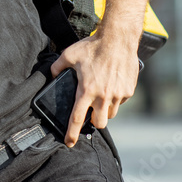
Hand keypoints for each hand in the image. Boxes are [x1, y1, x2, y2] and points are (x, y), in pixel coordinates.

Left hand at [50, 33, 139, 147]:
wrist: (118, 39)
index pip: (77, 118)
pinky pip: (120, 101)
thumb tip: (52, 74)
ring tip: (100, 97)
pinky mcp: (128, 90)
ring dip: (105, 110)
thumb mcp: (69, 55)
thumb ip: (57, 67)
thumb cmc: (93, 47)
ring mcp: (118, 94)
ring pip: (111, 113)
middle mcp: (103, 96)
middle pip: (100, 123)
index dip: (71, 133)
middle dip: (94, 121)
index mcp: (86, 91)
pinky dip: (115, 98)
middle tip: (90, 112)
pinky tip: (111, 85)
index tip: (69, 143)